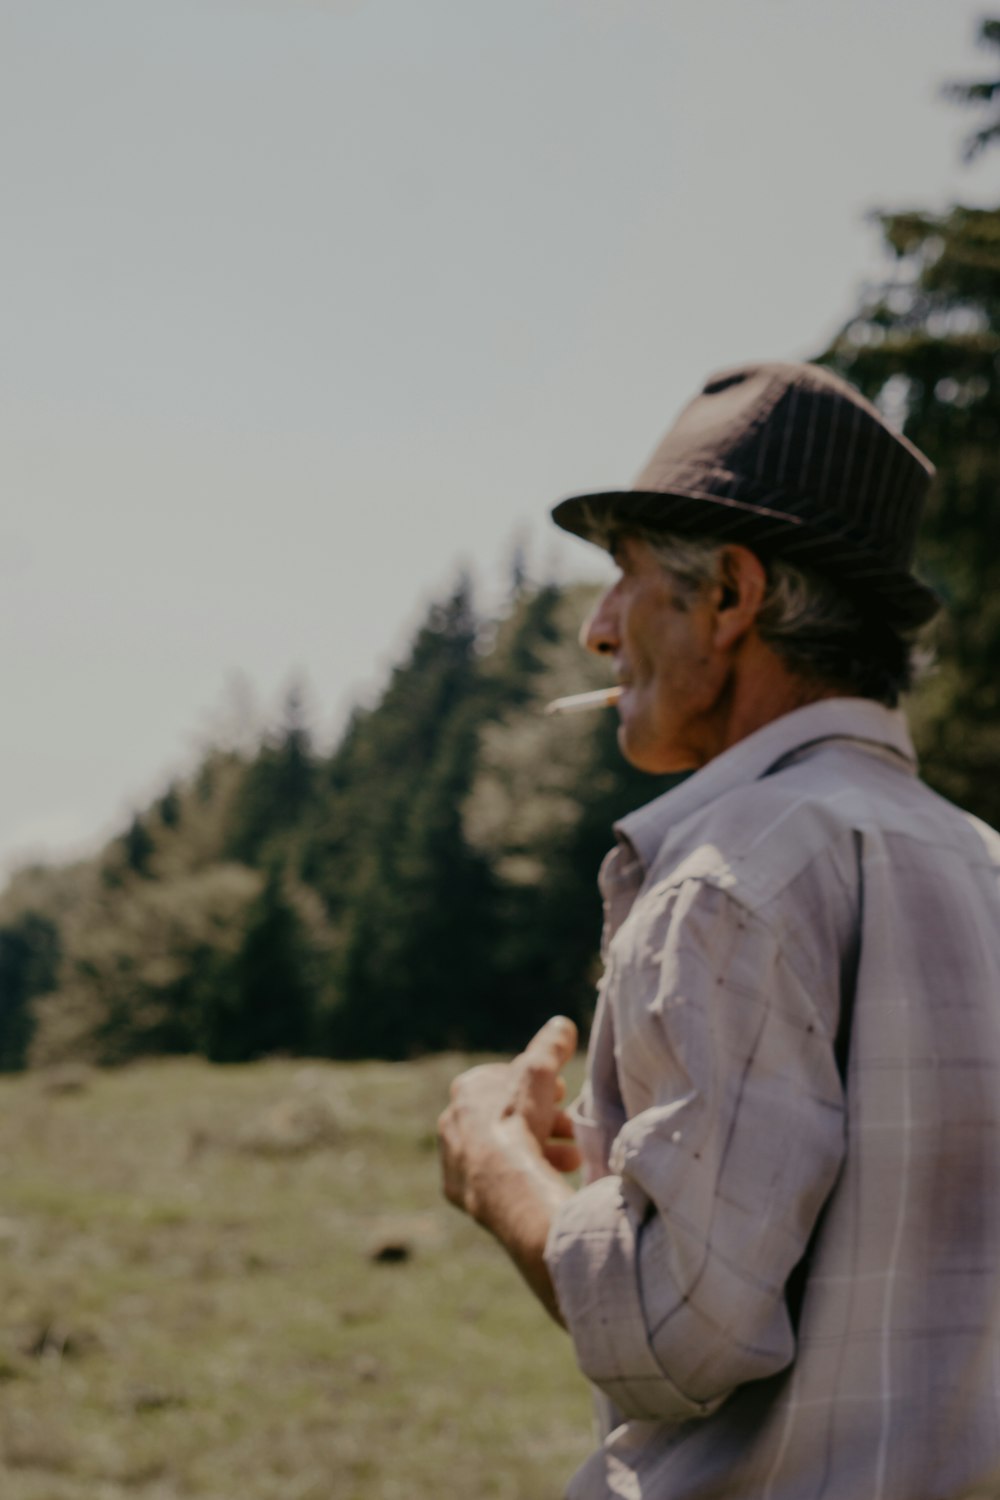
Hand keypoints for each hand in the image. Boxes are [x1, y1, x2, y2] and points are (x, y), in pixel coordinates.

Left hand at [438, 1015, 581, 1224]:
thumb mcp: (540, 1072)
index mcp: (467, 1091)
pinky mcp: (460, 1193)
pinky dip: (522, 1176)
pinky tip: (549, 1179)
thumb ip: (550, 1046)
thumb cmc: (519, 1121)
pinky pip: (496, 1180)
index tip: (561, 1093)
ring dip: (540, 1149)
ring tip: (573, 1158)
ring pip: (502, 1150)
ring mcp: (453, 1161)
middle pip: (506, 1116)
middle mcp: (452, 1123)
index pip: (506, 1080)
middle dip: (543, 1120)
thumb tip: (561, 1025)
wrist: (504, 1184)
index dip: (538, 1084)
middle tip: (571, 1127)